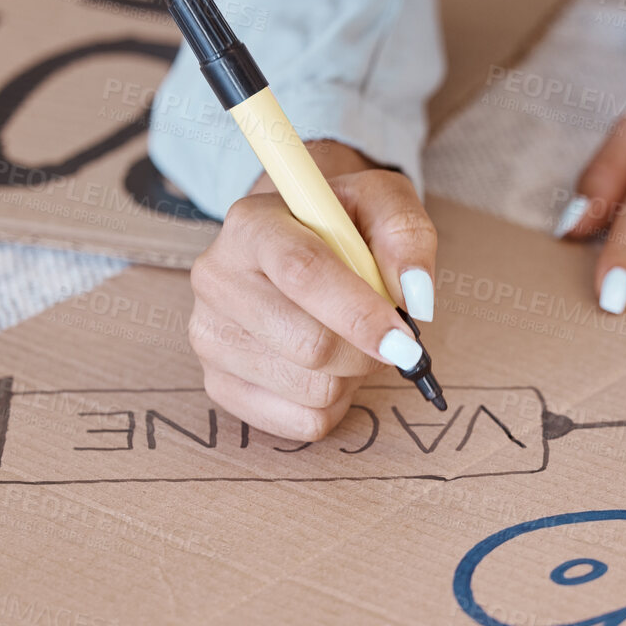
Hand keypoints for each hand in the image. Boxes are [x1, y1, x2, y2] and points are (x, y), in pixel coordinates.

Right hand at [188, 141, 436, 441]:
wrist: (295, 237)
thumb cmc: (341, 222)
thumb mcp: (381, 202)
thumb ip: (406, 236)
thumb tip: (416, 298)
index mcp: (252, 225)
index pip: (302, 273)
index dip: (359, 314)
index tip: (404, 341)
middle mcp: (217, 279)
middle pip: (308, 344)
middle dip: (366, 350)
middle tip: (384, 333)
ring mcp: (210, 335)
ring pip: (311, 389)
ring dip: (352, 375)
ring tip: (347, 339)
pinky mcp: (218, 385)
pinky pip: (302, 422)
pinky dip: (334, 403)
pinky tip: (328, 368)